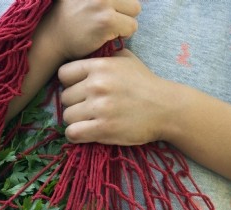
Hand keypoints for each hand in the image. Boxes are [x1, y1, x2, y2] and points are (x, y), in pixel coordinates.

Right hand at [39, 0, 140, 60]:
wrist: (52, 38)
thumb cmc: (69, 18)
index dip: (119, 4)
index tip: (106, 12)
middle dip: (124, 11)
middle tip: (108, 20)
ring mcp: (103, 2)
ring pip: (135, 10)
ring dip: (125, 22)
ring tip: (107, 27)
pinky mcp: (107, 20)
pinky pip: (131, 27)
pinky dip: (123, 34)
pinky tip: (106, 35)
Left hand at [58, 49, 172, 144]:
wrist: (167, 108)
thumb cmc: (147, 84)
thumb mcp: (126, 60)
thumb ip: (104, 57)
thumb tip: (88, 55)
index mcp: (100, 66)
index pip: (63, 74)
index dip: (70, 83)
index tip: (80, 91)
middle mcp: (97, 85)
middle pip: (65, 97)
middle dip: (75, 104)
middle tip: (88, 108)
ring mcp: (100, 107)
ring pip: (67, 116)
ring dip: (76, 121)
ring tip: (89, 121)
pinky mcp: (104, 128)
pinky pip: (73, 133)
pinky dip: (76, 135)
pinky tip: (86, 133)